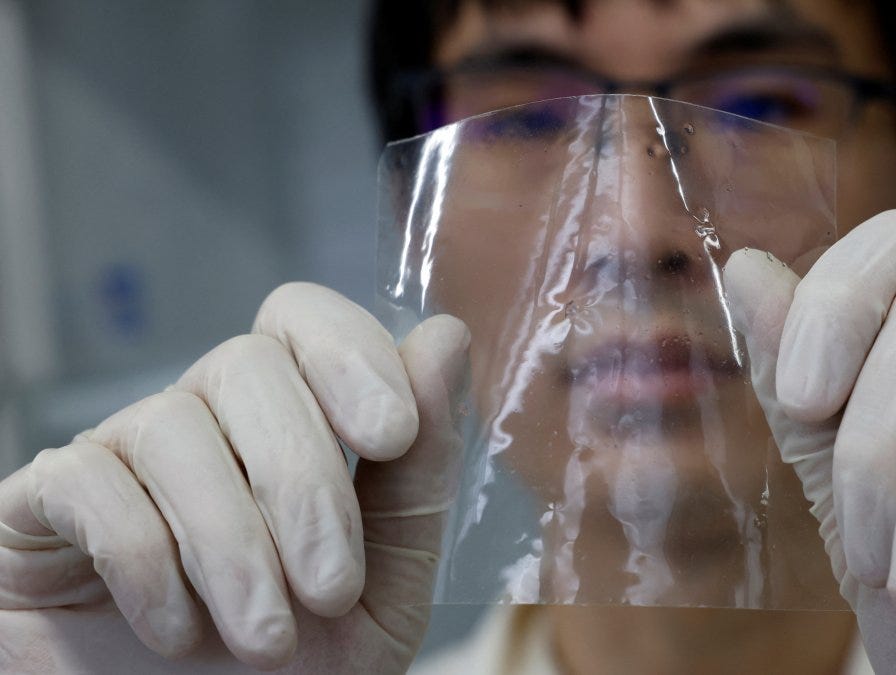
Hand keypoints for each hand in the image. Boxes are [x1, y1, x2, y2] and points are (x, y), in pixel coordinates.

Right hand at [0, 283, 468, 672]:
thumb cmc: (297, 665)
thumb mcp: (388, 582)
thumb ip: (421, 470)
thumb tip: (445, 336)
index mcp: (291, 419)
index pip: (306, 319)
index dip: (351, 355)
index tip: (392, 436)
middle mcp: (204, 416)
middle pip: (248, 366)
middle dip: (305, 484)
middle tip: (333, 591)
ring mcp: (122, 451)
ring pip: (173, 425)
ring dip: (234, 545)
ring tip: (267, 640)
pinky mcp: (43, 501)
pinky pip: (90, 484)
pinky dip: (145, 562)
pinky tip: (178, 631)